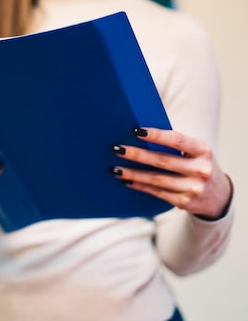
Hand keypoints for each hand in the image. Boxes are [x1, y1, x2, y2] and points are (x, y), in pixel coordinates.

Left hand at [112, 127, 232, 219]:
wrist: (218, 196)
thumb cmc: (197, 165)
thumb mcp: (195, 152)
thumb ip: (175, 145)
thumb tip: (139, 135)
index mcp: (203, 150)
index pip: (177, 140)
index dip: (156, 135)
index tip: (135, 131)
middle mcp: (200, 169)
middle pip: (163, 161)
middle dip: (137, 155)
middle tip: (117, 149)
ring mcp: (194, 188)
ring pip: (156, 179)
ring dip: (133, 174)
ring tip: (115, 169)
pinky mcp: (185, 202)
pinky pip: (157, 192)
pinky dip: (140, 186)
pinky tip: (126, 181)